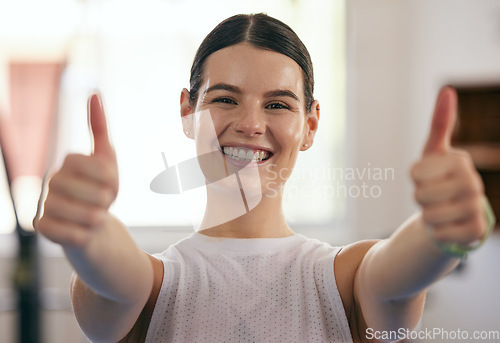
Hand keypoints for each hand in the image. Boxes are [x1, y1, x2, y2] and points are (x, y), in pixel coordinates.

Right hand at [35, 94, 118, 246]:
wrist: (93, 229)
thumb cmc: (101, 192)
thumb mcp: (107, 161)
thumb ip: (100, 128)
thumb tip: (94, 94)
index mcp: (68, 162)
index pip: (98, 167)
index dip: (112, 179)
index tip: (111, 184)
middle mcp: (51, 181)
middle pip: (96, 193)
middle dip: (108, 202)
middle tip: (103, 204)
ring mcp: (45, 205)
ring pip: (87, 216)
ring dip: (100, 220)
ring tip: (95, 218)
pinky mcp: (43, 228)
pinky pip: (74, 235)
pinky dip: (87, 236)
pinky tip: (83, 232)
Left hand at [411, 87, 486, 247]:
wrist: (452, 214)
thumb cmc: (439, 179)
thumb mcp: (434, 152)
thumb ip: (439, 123)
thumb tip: (448, 90)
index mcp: (461, 161)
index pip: (415, 173)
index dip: (415, 179)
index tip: (428, 178)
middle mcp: (473, 183)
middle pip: (420, 195)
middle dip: (420, 199)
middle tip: (433, 197)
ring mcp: (477, 209)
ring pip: (429, 216)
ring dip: (428, 216)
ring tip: (440, 210)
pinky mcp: (475, 232)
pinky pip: (439, 234)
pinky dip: (437, 232)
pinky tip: (448, 226)